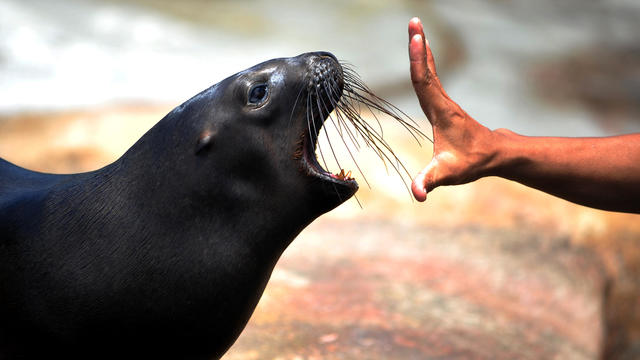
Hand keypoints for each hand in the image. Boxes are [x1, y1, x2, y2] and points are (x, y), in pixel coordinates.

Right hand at [408, 17, 495, 201]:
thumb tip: (417, 195)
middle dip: (419, 44)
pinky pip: (431, 76)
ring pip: (429, 69)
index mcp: (440, 111)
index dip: (418, 61)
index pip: (425, 82)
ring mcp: (443, 100)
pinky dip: (424, 61)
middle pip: (426, 68)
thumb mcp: (447, 173)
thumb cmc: (470, 162)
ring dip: (421, 48)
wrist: (492, 155)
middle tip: (413, 21)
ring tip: (415, 28)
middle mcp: (442, 101)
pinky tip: (421, 52)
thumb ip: (430, 182)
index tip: (415, 38)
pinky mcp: (443, 103)